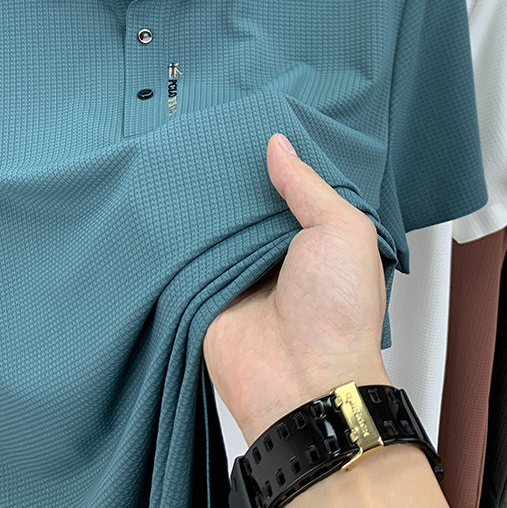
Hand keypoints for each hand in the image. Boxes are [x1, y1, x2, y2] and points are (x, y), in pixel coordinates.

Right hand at [202, 133, 390, 445]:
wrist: (303, 383)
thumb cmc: (339, 313)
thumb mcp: (343, 231)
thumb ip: (309, 186)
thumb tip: (278, 145)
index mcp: (315, 239)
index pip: (290, 189)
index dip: (275, 163)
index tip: (251, 124)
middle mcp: (275, 254)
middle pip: (247, 204)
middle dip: (233, 177)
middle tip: (209, 133)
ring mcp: (238, 272)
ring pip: (215, 224)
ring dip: (203, 201)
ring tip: (181, 152)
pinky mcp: (204, 291)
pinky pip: (186, 255)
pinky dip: (177, 234)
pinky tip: (163, 197)